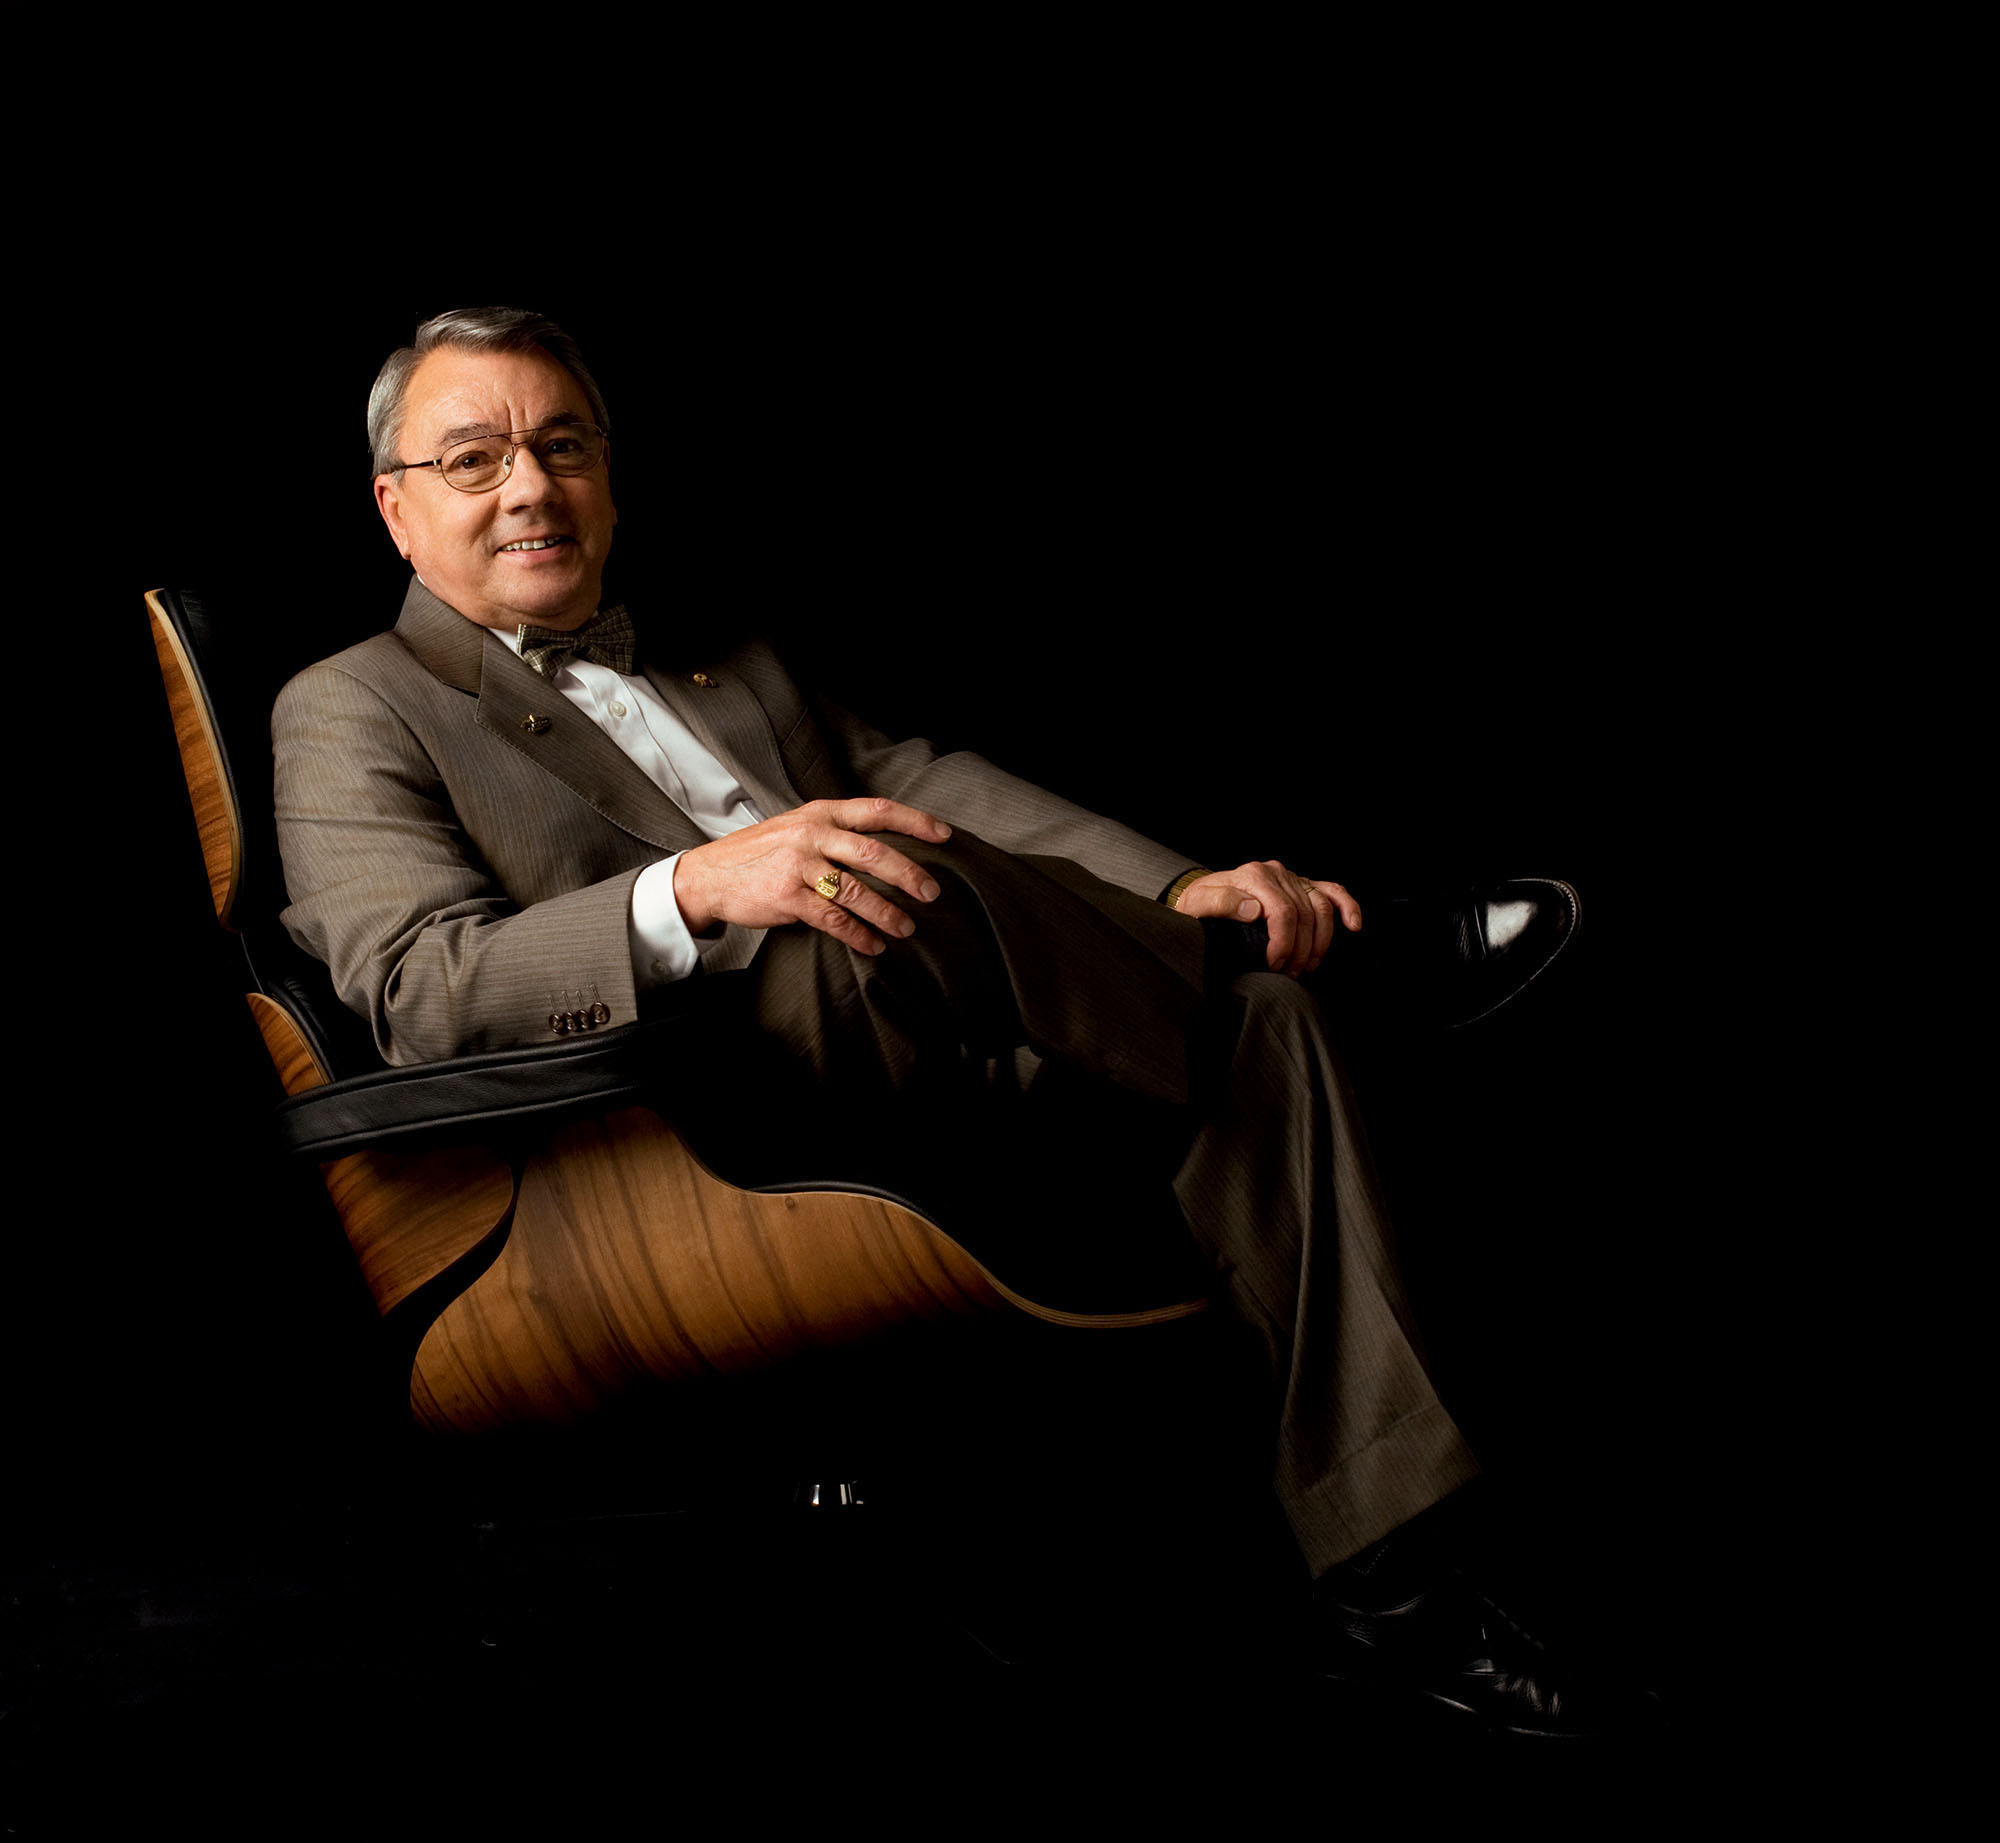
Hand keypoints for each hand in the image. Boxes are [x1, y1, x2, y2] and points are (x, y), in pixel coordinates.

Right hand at [673, 797, 952, 956]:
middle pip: (873, 853)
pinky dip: (858, 935)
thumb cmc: (762, 853)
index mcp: (820, 813)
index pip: (876, 810)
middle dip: (908, 874)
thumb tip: (888, 849)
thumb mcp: (798, 827)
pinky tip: (873, 945)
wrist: (709, 876)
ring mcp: (798, 866)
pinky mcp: (787, 897)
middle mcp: (812, 834)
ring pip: (856, 891)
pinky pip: (833, 919)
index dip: (914, 821)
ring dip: (887, 913)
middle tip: (932, 893)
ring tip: (907, 928)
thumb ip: (836, 832)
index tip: (944, 835)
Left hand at [1172, 860, 1361, 976]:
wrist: (1200, 896)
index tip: (1274, 965)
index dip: (1283, 943)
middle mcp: (1276, 872)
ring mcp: (1292, 878)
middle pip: (1305, 914)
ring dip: (1320, 942)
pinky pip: (1332, 892)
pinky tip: (1353, 926)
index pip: (1282, 912)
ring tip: (1306, 966)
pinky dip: (1347, 908)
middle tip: (1289, 973)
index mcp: (1254, 876)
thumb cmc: (1198, 905)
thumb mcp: (1197, 905)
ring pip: (1322, 908)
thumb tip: (1254, 908)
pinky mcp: (1302, 885)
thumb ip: (1220, 902)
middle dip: (1301, 949)